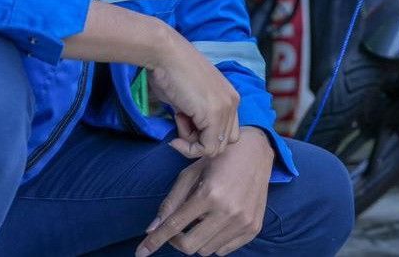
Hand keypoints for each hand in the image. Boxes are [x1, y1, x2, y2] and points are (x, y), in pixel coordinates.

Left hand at [137, 127, 274, 255]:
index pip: (175, 226)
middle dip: (177, 240)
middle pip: (190, 246)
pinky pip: (224, 250)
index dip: (155, 241)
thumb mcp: (190, 174)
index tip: (141, 252)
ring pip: (207, 250)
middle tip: (177, 228)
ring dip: (197, 239)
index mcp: (210, 194)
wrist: (257, 152)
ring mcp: (243, 221)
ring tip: (202, 218)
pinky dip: (214, 241)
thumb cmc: (219, 159)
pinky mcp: (253, 228)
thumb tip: (152, 229)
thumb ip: (171, 202)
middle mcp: (228, 211)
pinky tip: (216, 222)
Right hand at [148, 33, 240, 159]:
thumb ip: (196, 116)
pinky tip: (176, 129)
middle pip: (224, 141)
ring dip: (193, 143)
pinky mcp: (214, 114)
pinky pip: (207, 148)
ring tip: (179, 118)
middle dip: (200, 140)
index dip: (204, 134)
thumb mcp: (190, 98)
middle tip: (182, 121)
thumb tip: (192, 135)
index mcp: (230, 96)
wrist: (165, 53)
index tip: (183, 121)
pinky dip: (189, 148)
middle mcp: (233, 102)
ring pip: (216, 148)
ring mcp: (226, 108)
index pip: (226, 131)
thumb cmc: (170, 71)